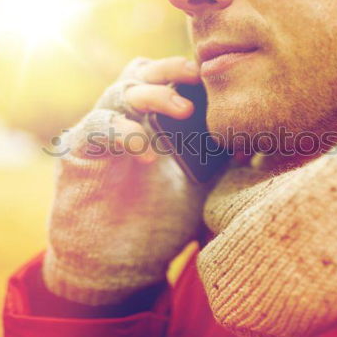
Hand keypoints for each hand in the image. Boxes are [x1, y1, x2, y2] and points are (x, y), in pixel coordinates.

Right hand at [41, 56, 215, 305]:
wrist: (118, 268)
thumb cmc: (159, 224)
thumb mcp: (202, 188)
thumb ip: (221, 161)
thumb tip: (257, 138)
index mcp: (153, 121)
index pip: (167, 78)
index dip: (188, 71)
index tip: (220, 73)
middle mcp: (125, 119)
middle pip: (142, 72)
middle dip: (170, 68)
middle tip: (199, 75)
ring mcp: (99, 132)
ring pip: (120, 90)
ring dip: (153, 94)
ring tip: (183, 110)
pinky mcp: (78, 152)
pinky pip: (97, 126)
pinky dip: (123, 132)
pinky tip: (148, 153)